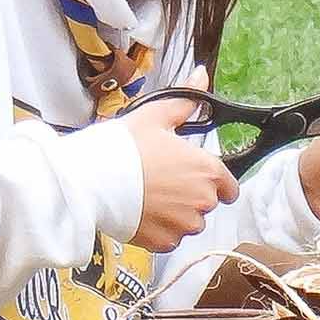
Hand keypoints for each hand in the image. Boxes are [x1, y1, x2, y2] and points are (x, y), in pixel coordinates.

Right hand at [124, 66, 238, 251]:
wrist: (89, 182)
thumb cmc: (123, 148)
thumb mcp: (156, 116)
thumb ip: (186, 100)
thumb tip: (202, 76)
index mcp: (208, 170)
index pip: (230, 188)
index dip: (216, 183)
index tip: (198, 178)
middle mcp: (202, 201)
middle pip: (207, 204)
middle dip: (190, 196)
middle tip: (163, 182)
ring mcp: (183, 225)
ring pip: (188, 224)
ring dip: (176, 215)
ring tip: (150, 197)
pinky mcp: (163, 243)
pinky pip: (170, 239)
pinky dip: (159, 230)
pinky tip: (142, 212)